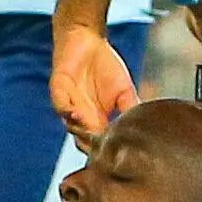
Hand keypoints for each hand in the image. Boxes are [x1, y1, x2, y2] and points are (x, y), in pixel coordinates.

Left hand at [48, 17, 137, 144]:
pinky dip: (67, 112)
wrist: (87, 41)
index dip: (109, 152)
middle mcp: (82, 117)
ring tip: (93, 137)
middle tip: (104, 156)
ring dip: (81, 132)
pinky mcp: (58, 90)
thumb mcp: (126, 92)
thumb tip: (143, 130)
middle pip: (85, 140)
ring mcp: (69, 105)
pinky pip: (60, 105)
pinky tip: (77, 115)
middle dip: (94, 148)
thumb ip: (131, 110)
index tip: (119, 160)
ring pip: (72, 126)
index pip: (103, 143)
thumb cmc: (105, 67)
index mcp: (98, 120)